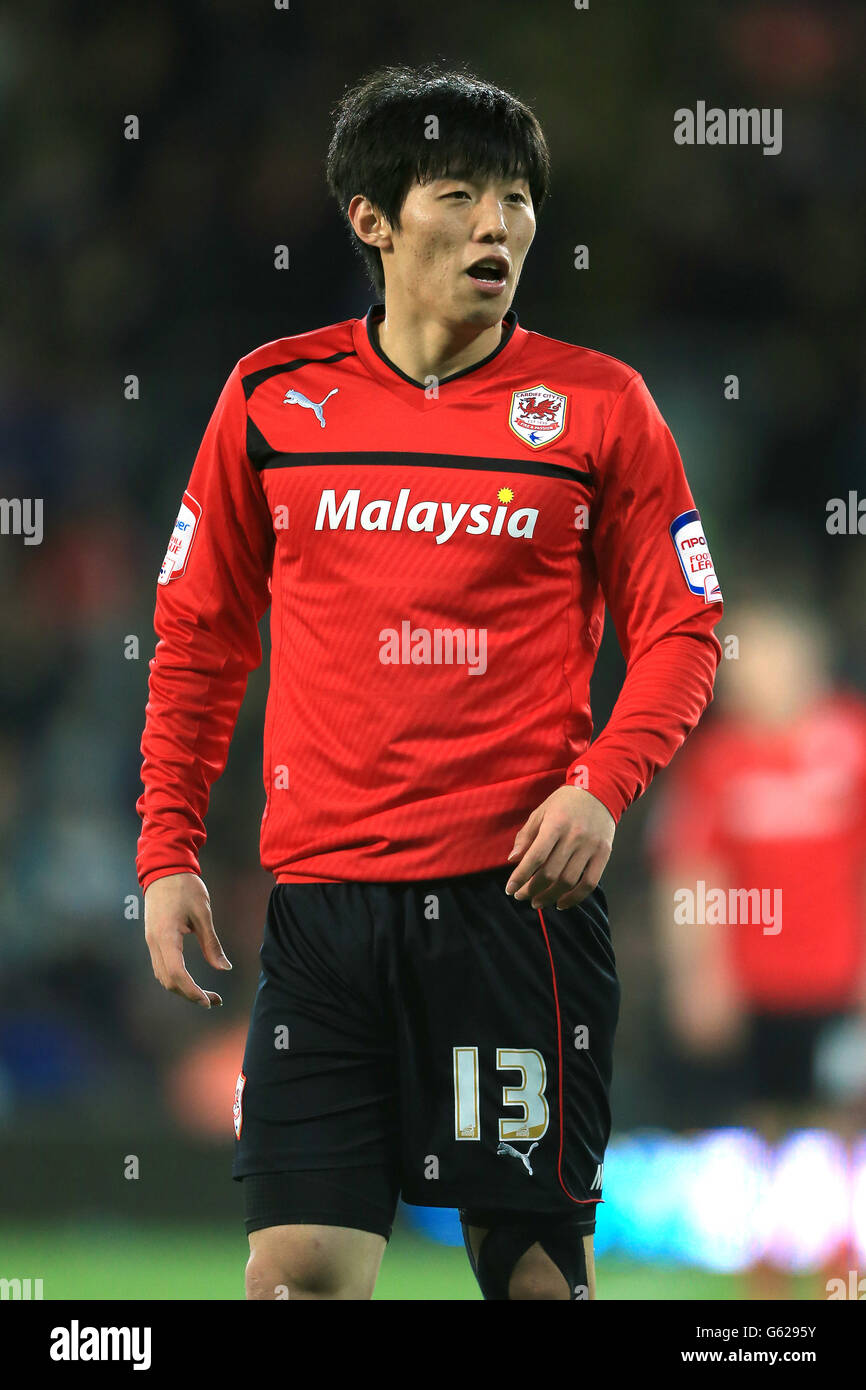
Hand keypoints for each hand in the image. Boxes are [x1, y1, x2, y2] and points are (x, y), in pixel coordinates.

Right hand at [144, 872, 231, 1007]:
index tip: (209, 1001)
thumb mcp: (203, 914)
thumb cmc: (185, 887)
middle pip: (168, 981)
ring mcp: (151, 941)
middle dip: (189, 995)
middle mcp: (154, 943)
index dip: (192, 992)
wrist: (164, 868)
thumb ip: (211, 943)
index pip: (176, 974)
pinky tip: (191, 981)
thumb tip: (224, 968)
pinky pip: (161, 966)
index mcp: (166, 937)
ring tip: (205, 994)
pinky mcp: (153, 938)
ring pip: (162, 976)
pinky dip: (175, 978)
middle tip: (214, 1001)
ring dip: (182, 989)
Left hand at [505, 785, 615, 909]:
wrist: (601, 791)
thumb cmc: (565, 802)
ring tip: (537, 902)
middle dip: (532, 889)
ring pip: (569, 881)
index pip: (536, 857)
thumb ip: (526, 836)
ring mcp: (591, 846)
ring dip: (550, 896)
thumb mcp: (541, 812)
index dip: (520, 876)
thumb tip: (513, 860)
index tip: (510, 890)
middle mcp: (575, 836)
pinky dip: (575, 898)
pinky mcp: (604, 854)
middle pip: (551, 873)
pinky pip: (590, 883)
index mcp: (556, 824)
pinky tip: (561, 903)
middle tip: (522, 897)